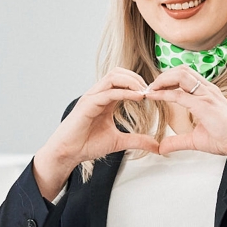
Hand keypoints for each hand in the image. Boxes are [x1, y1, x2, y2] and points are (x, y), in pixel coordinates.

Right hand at [34, 68, 159, 199]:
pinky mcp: (87, 105)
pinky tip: (138, 97)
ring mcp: (92, 97)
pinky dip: (125, 93)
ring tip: (145, 92)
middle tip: (152, 90)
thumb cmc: (87, 145)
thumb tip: (157, 146)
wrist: (68, 153)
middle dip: (137, 78)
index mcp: (105, 99)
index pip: (123, 80)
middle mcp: (98, 94)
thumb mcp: (119, 142)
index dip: (139, 84)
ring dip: (132, 81)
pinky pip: (108, 93)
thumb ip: (138, 141)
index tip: (154, 94)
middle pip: (118, 72)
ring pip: (113, 77)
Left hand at [144, 66, 226, 176]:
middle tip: (150, 87)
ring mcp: (207, 95)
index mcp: (208, 93)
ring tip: (150, 89)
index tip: (154, 89)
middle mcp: (208, 90)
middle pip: (181, 70)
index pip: (185, 76)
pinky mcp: (205, 105)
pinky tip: (152, 96)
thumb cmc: (225, 139)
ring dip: (162, 80)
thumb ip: (177, 141)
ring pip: (180, 75)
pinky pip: (179, 94)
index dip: (168, 79)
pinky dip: (163, 93)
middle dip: (163, 75)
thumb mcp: (195, 139)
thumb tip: (162, 147)